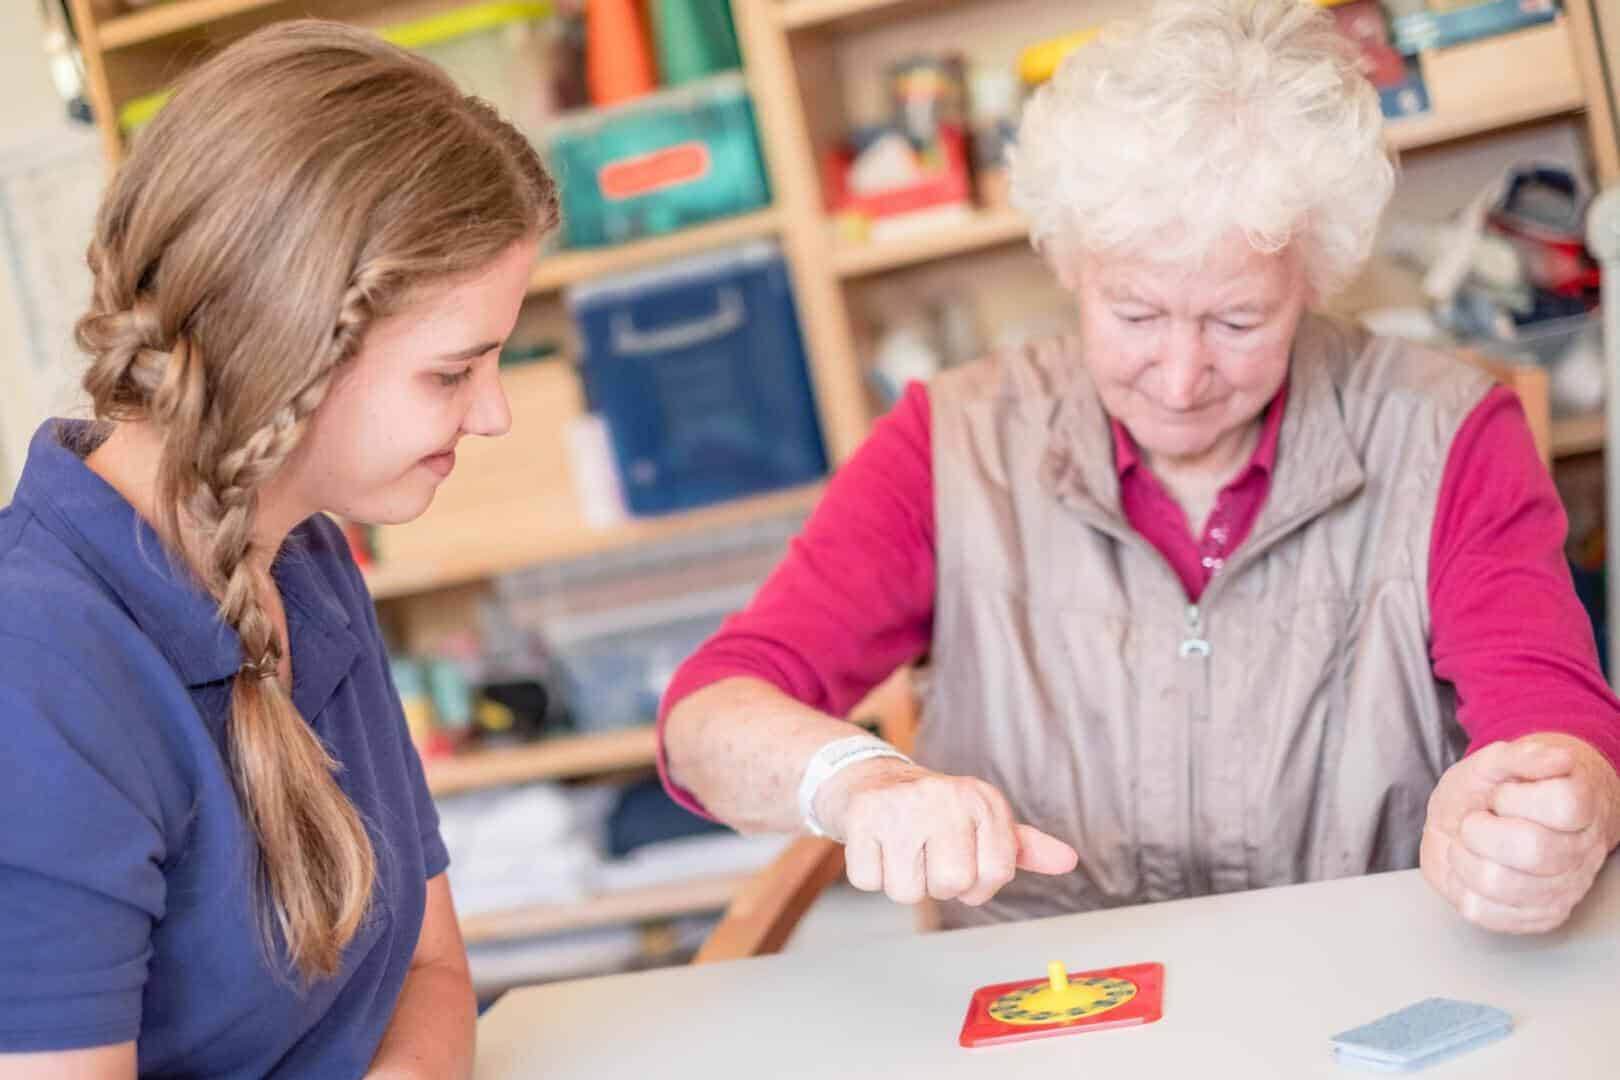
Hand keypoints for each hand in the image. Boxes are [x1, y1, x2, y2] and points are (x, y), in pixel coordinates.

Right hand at [813, 758, 1078, 906]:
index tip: (965, 864)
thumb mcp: (982, 820)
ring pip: (907, 891)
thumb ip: (1023, 846)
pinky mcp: (862, 816)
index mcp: (982, 798)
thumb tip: (1068, 861)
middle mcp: (945, 796)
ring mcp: (901, 805)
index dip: (979, 884)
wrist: (869, 778)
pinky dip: (870, 873)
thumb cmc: (933, 810)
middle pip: (951, 884)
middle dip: (938, 884)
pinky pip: (869, 881)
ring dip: (901, 881)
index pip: (996, 873)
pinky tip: (876, 846)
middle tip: (927, 857)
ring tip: (901, 850)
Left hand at [1421, 734, 1619, 932]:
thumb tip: (1559, 757)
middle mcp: (1582, 852)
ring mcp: (1564, 889)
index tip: (1500, 794)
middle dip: (1481, 830)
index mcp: (1579, 806)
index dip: (1513, 798)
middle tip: (1476, 821)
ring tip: (1469, 846)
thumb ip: (1519, 755)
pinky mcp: (1538, 917)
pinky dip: (1462, 888)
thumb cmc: (1492, 789)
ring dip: (1465, 859)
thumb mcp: (1493, 761)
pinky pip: (1486, 913)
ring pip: (1502, 885)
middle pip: (1533, 849)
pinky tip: (1471, 870)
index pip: (1562, 805)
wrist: (1484, 819)